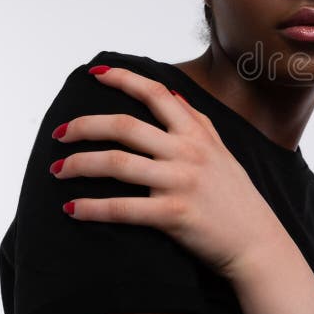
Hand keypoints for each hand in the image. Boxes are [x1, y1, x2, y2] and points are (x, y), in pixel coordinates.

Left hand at [50, 66, 283, 280]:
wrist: (256, 240)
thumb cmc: (235, 196)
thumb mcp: (221, 150)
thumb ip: (197, 122)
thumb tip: (172, 96)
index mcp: (197, 134)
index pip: (156, 94)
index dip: (123, 78)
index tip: (96, 73)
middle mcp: (188, 152)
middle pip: (125, 126)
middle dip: (84, 126)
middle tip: (60, 133)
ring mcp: (180, 182)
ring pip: (117, 163)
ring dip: (79, 165)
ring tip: (57, 170)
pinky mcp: (173, 214)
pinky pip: (122, 208)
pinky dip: (91, 208)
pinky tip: (71, 209)